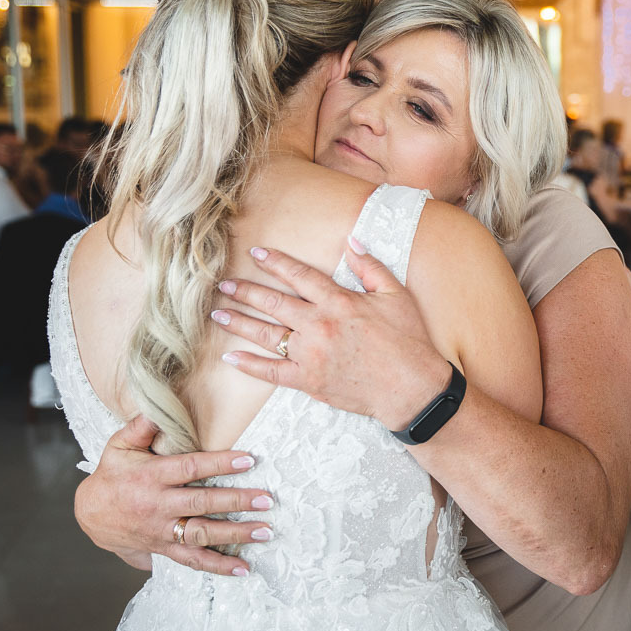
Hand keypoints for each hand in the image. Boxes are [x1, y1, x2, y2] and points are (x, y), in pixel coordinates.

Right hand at [76, 414, 273, 575]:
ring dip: (235, 535)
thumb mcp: (119, 446)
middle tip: (266, 499)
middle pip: (201, 504)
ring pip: (201, 534)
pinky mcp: (164, 548)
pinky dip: (218, 566)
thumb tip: (159, 407)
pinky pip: (192, 560)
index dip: (219, 463)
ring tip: (264, 531)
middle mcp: (158, 505)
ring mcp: (162, 530)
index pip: (190, 468)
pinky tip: (243, 569)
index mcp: (151, 476)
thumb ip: (141, 426)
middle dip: (236, 501)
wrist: (90, 515)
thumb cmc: (112, 475)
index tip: (248, 459)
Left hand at [213, 239, 451, 430]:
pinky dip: (249, 365)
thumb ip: (370, 267)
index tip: (256, 253)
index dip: (276, 262)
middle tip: (224, 284)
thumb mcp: (396, 295)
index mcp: (339, 302)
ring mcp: (311, 355)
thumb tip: (351, 243)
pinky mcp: (309, 381)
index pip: (300, 275)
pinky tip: (230, 358)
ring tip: (218, 314)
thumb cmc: (408, 340)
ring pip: (266, 334)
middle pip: (274, 303)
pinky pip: (271, 372)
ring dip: (240, 323)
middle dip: (246, 291)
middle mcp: (319, 325)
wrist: (411, 387)